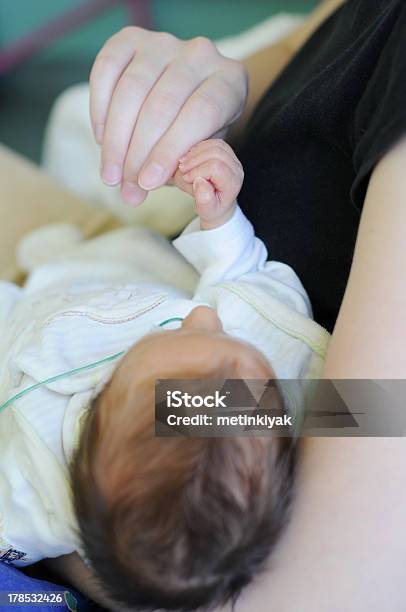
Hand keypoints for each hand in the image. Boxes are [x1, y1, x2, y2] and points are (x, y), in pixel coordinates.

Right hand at [89, 27, 247, 205]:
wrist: (187, 100)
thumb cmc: (199, 134)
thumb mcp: (205, 153)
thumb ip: (187, 168)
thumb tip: (150, 183)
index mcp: (229, 81)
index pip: (200, 114)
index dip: (170, 151)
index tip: (148, 182)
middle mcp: (200, 54)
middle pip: (162, 104)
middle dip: (138, 153)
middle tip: (126, 187)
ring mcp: (164, 42)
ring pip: (132, 90)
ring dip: (116, 139)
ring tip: (111, 175)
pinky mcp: (131, 38)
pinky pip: (106, 70)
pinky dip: (100, 109)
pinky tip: (101, 140)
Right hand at [176, 139, 243, 228]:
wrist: (217, 204)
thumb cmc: (211, 208)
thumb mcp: (206, 210)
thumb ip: (204, 199)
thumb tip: (199, 182)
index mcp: (232, 183)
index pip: (215, 167)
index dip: (197, 171)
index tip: (186, 179)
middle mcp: (235, 169)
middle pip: (215, 153)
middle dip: (195, 160)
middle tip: (182, 169)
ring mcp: (232, 158)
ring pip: (214, 145)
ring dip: (195, 152)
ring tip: (183, 163)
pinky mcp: (225, 151)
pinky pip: (211, 142)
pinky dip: (198, 148)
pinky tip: (189, 157)